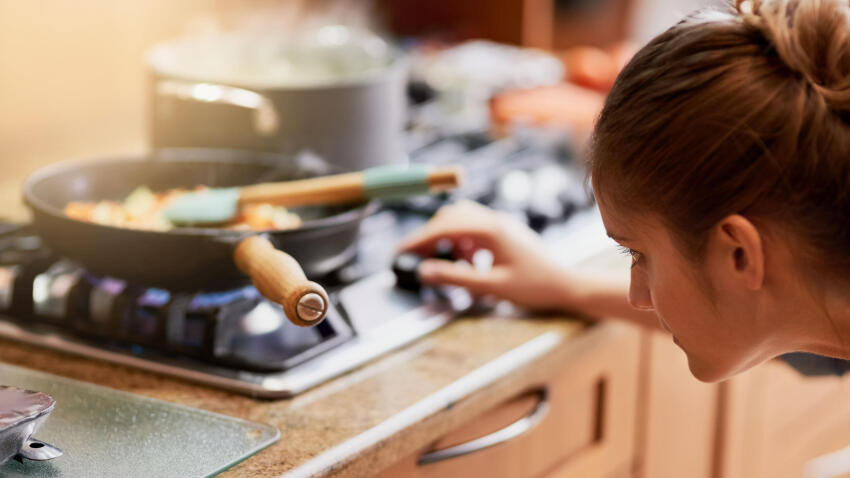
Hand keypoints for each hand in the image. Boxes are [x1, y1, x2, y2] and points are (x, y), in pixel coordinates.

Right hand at [397, 201, 577, 310]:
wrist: (566, 284)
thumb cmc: (534, 286)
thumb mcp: (491, 286)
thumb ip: (456, 277)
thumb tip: (424, 271)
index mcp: (491, 230)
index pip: (445, 227)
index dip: (419, 239)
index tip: (400, 251)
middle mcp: (495, 220)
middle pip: (450, 217)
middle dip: (430, 236)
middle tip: (415, 257)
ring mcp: (501, 223)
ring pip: (462, 219)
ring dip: (447, 237)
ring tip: (443, 261)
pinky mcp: (505, 231)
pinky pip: (475, 227)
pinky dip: (462, 240)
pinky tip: (468, 261)